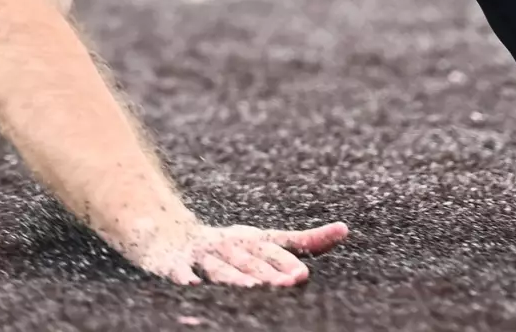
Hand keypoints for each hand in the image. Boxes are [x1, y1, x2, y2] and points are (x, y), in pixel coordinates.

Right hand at [131, 220, 349, 286]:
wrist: (169, 233)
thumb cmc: (228, 244)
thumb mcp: (264, 240)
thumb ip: (303, 240)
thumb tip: (346, 229)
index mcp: (250, 240)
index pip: (271, 251)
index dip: (286, 262)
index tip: (303, 275)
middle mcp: (227, 245)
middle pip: (249, 260)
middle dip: (268, 271)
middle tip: (289, 282)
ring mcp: (200, 253)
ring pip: (218, 267)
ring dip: (234, 275)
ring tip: (251, 285)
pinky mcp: (174, 261)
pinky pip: (178, 269)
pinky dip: (184, 275)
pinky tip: (192, 284)